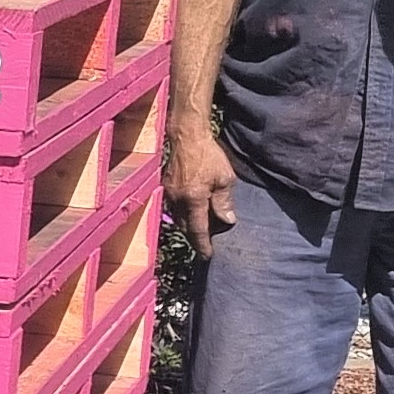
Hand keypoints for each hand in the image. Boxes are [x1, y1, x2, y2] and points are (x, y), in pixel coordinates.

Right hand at [167, 125, 238, 258]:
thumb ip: (224, 202)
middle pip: (185, 227)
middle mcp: (178, 199)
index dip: (203, 245)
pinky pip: (175, 208)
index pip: (198, 230)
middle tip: (206, 244)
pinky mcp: (167, 186)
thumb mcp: (225, 179)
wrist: (187, 136)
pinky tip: (193, 212)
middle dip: (195, 238)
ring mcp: (170, 193)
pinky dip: (184, 215)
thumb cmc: (209, 156)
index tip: (207, 256)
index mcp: (194, 199)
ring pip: (178, 218)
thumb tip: (227, 221)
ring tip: (201, 229)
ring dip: (189, 226)